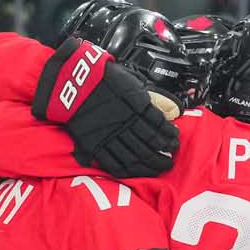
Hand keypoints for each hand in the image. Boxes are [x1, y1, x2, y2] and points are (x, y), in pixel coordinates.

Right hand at [33, 37, 177, 178]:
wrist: (75, 83)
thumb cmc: (104, 79)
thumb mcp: (132, 84)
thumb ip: (146, 101)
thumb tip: (163, 115)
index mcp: (137, 106)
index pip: (159, 126)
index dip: (169, 136)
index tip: (174, 140)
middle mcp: (126, 123)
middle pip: (151, 145)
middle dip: (163, 155)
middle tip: (169, 161)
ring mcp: (110, 136)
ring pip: (136, 157)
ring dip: (151, 165)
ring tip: (159, 168)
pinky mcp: (96, 145)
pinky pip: (114, 163)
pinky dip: (129, 170)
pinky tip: (137, 171)